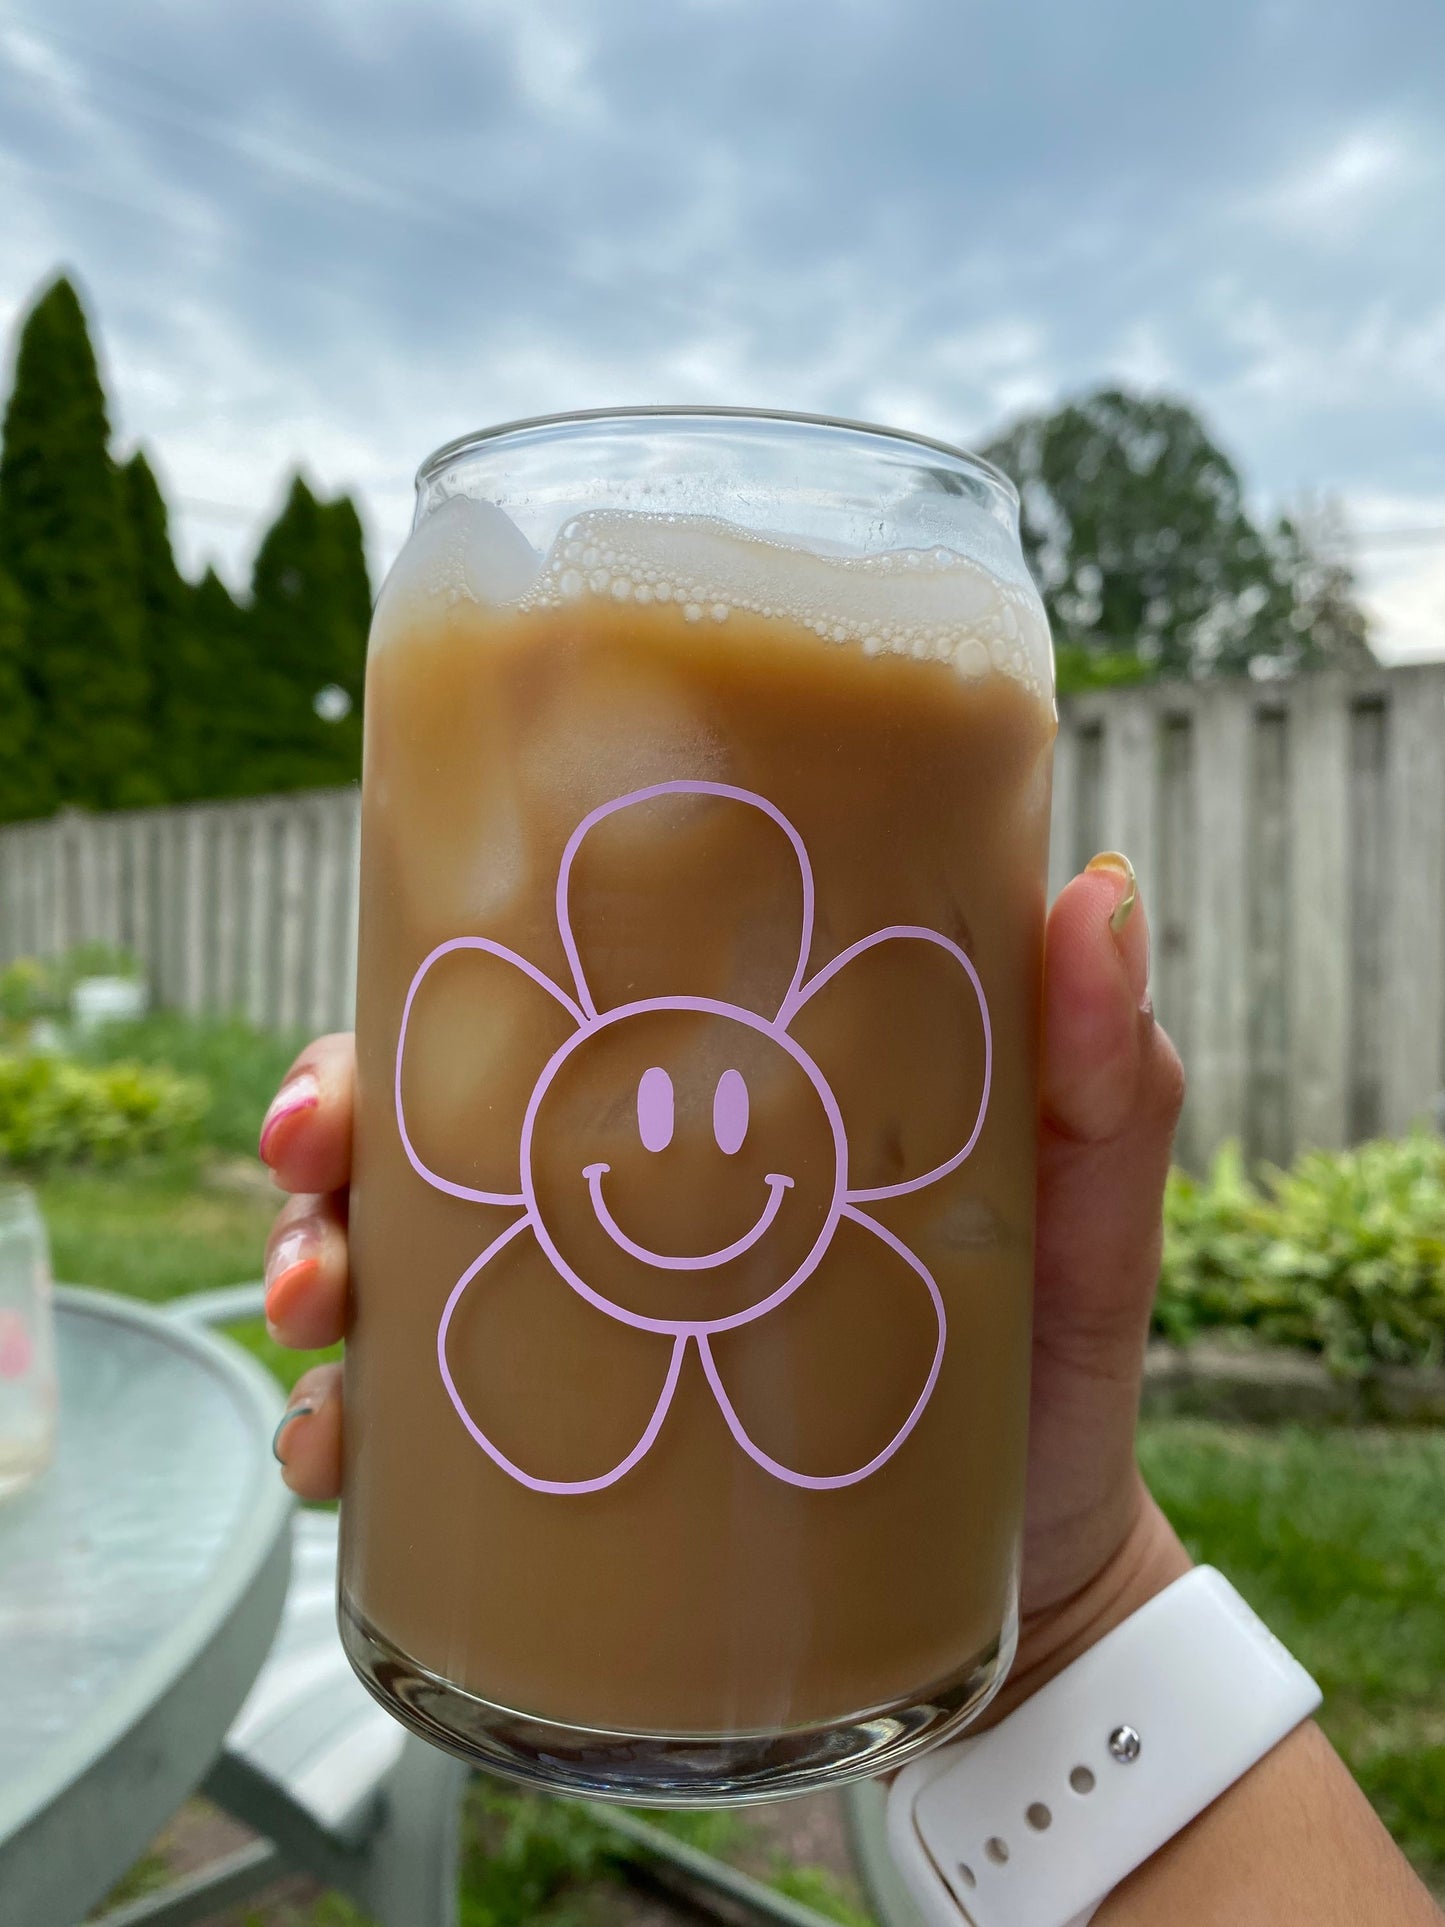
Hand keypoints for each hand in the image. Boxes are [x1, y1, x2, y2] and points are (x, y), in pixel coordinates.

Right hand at [260, 855, 1189, 1697]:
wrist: (1041, 1585)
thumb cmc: (1053, 1366)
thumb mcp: (1086, 1211)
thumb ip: (1108, 1073)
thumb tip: (1098, 890)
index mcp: (701, 1117)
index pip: (540, 1027)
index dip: (419, 1015)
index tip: (362, 1042)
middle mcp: (616, 1212)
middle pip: (425, 1138)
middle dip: (327, 1136)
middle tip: (314, 1165)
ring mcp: (589, 1332)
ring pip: (395, 1276)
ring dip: (312, 1273)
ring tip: (317, 1315)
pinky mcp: (575, 1467)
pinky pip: (425, 1446)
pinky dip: (351, 1439)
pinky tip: (333, 1457)